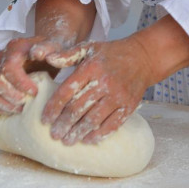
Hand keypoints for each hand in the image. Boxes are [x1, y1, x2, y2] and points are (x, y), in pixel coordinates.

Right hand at [0, 36, 58, 112]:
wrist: (46, 53)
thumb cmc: (51, 51)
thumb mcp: (55, 47)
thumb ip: (48, 48)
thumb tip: (37, 53)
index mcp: (16, 47)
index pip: (9, 66)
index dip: (20, 82)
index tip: (35, 92)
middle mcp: (2, 56)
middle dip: (11, 95)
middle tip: (26, 103)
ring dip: (3, 102)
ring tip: (21, 108)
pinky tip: (13, 109)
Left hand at [39, 36, 153, 145]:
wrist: (142, 57)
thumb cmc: (111, 53)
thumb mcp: (89, 48)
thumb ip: (68, 55)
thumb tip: (48, 59)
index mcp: (91, 67)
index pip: (67, 91)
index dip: (54, 107)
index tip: (45, 119)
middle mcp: (104, 82)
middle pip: (78, 108)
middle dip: (63, 124)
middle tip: (54, 135)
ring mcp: (118, 95)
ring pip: (93, 119)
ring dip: (78, 133)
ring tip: (67, 141)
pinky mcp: (129, 105)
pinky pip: (111, 124)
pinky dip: (98, 134)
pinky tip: (88, 139)